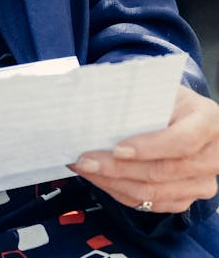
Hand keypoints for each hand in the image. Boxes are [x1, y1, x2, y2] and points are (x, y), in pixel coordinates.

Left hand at [70, 85, 218, 212]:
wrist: (189, 118)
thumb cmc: (171, 100)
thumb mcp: (163, 89)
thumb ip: (141, 95)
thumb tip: (102, 102)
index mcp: (207, 121)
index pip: (181, 141)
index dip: (149, 148)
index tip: (118, 148)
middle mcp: (212, 156)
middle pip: (163, 171)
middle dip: (119, 168)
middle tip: (86, 160)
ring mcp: (201, 182)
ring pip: (155, 192)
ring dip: (114, 183)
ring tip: (86, 169)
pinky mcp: (187, 198)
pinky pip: (152, 203)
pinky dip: (121, 192)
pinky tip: (101, 179)